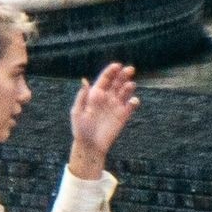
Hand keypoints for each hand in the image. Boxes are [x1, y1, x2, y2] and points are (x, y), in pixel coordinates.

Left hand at [68, 63, 139, 178]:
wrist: (90, 146)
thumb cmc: (81, 129)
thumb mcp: (77, 112)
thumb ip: (82, 96)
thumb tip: (85, 80)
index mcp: (95, 94)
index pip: (105, 79)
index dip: (111, 71)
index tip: (117, 66)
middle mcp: (107, 98)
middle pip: (117, 82)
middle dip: (123, 75)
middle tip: (130, 70)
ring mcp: (116, 106)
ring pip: (125, 92)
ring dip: (129, 87)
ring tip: (131, 85)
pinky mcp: (123, 116)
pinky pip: (130, 106)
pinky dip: (134, 102)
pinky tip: (133, 101)